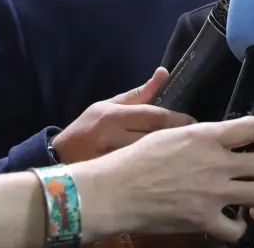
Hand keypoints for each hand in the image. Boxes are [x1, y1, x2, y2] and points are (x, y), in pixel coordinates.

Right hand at [51, 67, 195, 163]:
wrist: (57, 158)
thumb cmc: (87, 128)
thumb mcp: (109, 105)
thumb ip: (140, 93)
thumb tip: (164, 72)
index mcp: (113, 117)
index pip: (155, 116)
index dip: (179, 120)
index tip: (194, 123)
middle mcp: (111, 139)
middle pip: (156, 139)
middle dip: (178, 140)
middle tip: (196, 142)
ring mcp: (110, 162)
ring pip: (150, 160)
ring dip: (170, 157)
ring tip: (186, 156)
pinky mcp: (110, 182)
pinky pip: (140, 176)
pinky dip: (156, 173)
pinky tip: (168, 173)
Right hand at [73, 117, 253, 243]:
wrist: (112, 192)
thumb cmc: (135, 159)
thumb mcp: (170, 133)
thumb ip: (202, 135)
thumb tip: (223, 136)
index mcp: (207, 137)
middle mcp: (215, 163)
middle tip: (249, 171)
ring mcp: (212, 194)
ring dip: (252, 195)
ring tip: (240, 195)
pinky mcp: (202, 221)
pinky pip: (238, 229)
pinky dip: (236, 227)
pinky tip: (227, 220)